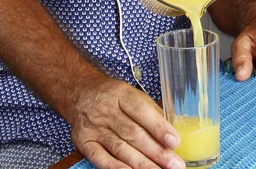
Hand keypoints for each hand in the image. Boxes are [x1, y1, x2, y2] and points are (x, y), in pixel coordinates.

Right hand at [71, 76, 185, 168]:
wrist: (80, 93)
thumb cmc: (112, 95)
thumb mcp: (131, 93)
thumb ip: (150, 110)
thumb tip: (171, 130)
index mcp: (121, 94)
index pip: (141, 110)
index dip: (158, 127)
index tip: (174, 141)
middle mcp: (106, 110)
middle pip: (133, 133)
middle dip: (156, 152)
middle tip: (174, 165)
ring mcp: (94, 127)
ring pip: (120, 148)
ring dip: (142, 164)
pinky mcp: (84, 142)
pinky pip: (101, 159)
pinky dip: (117, 168)